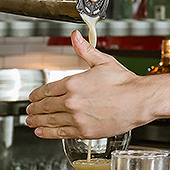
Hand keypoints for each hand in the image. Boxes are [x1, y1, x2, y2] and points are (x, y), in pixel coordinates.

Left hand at [25, 31, 148, 138]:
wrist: (139, 100)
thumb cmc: (125, 82)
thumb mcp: (103, 62)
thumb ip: (85, 50)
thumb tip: (75, 36)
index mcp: (73, 83)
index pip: (46, 90)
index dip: (36, 95)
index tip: (33, 97)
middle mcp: (71, 101)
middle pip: (44, 106)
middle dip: (34, 108)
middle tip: (29, 110)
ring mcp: (76, 117)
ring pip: (49, 120)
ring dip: (36, 121)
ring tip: (31, 121)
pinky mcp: (83, 131)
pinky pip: (59, 133)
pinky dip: (46, 133)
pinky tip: (41, 131)